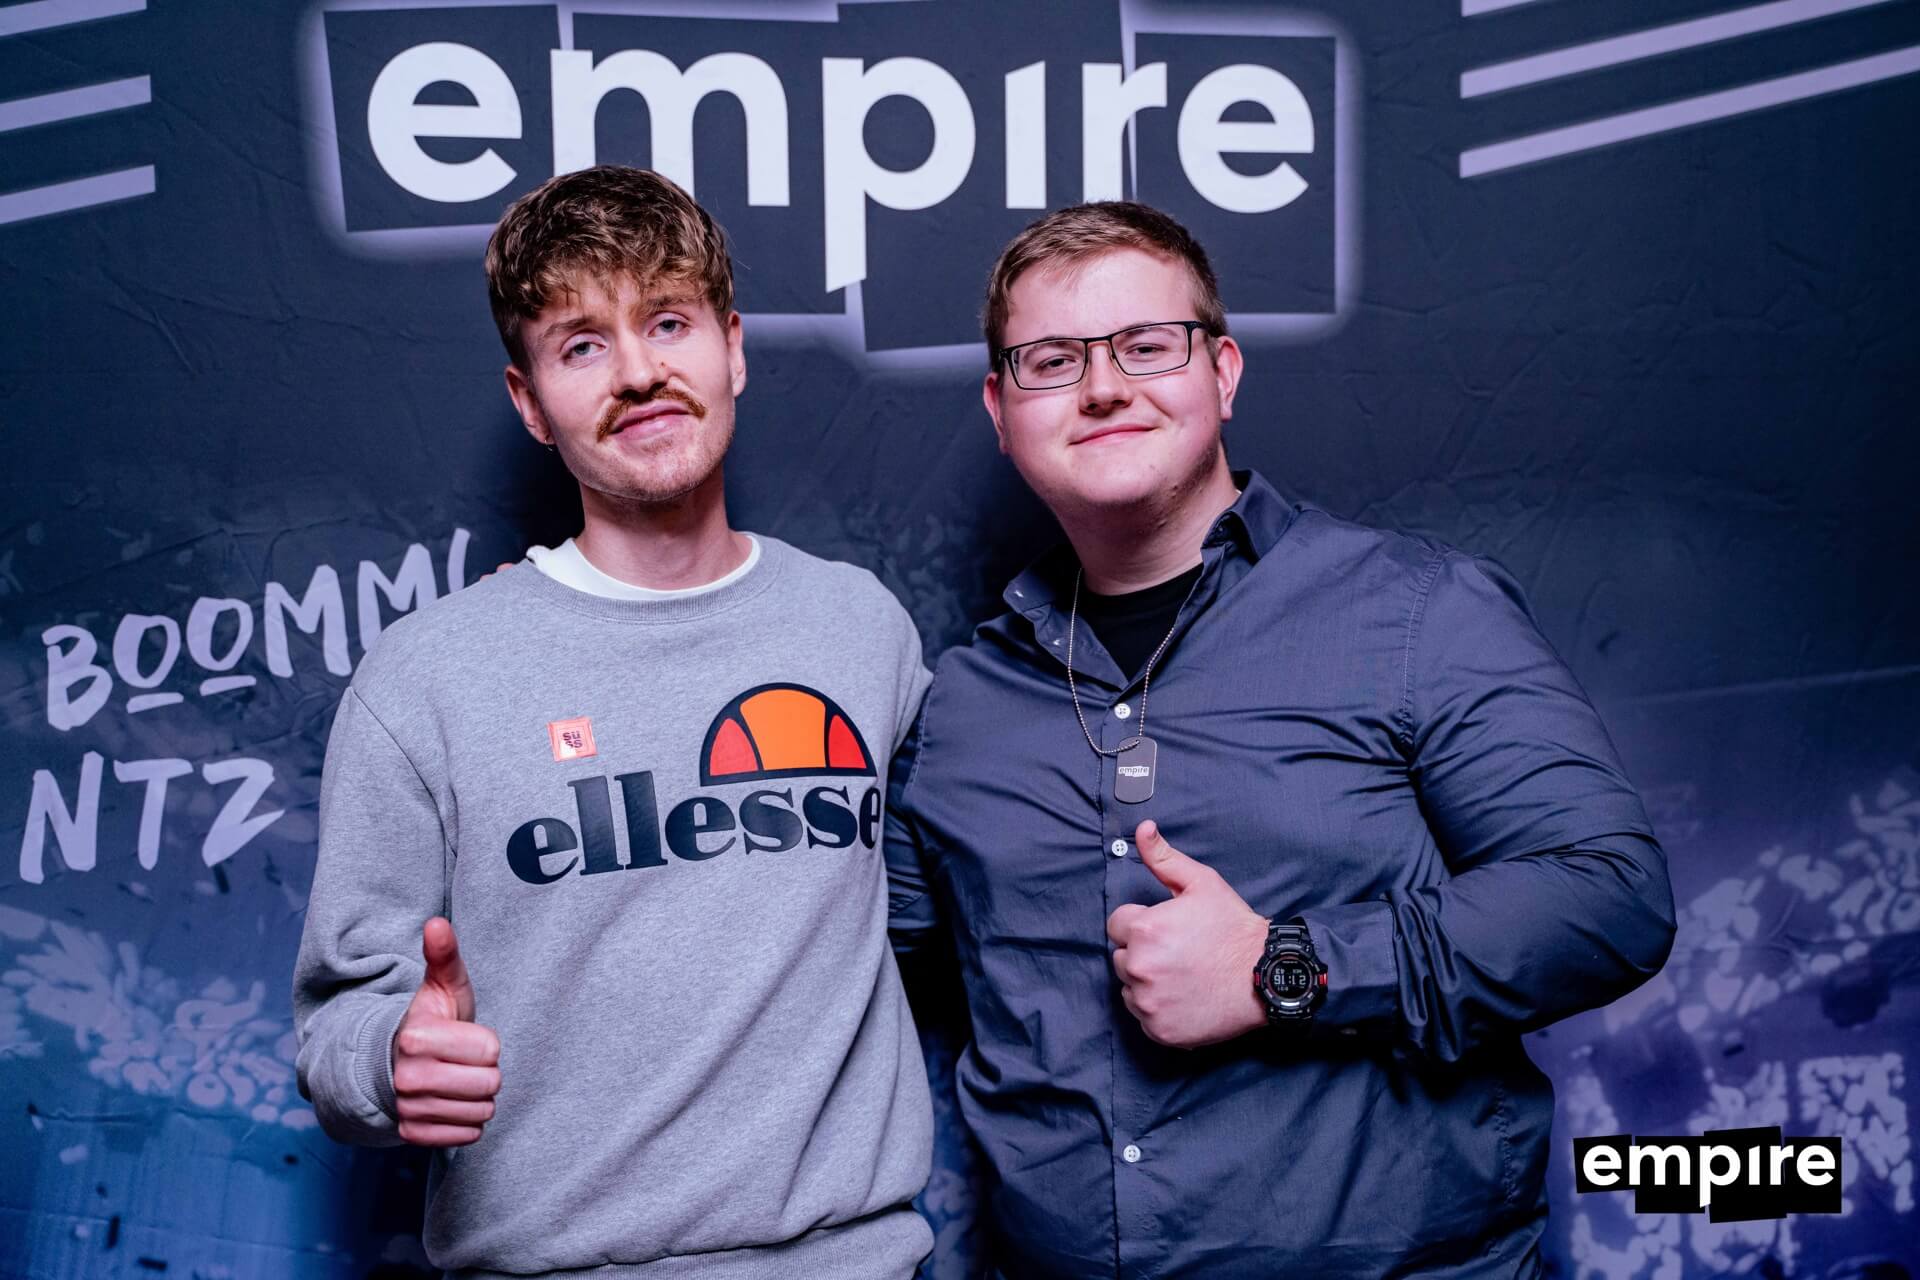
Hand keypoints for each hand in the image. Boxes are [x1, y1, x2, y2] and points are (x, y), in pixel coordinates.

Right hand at [391, 917, 501, 1145]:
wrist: (398, 1064)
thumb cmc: (434, 1021)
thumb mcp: (443, 987)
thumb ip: (444, 955)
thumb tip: (437, 923)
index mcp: (416, 1038)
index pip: (491, 1050)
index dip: (487, 1043)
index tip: (466, 1038)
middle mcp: (407, 1077)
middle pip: (490, 1084)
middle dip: (487, 1072)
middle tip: (465, 1061)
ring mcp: (408, 1109)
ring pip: (482, 1111)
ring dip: (478, 1097)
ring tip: (458, 1080)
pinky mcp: (414, 1135)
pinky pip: (468, 1135)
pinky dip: (468, 1121)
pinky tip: (452, 1103)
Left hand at [1106, 821, 1270, 1047]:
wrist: (1265, 976)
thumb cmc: (1234, 928)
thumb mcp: (1202, 884)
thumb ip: (1164, 858)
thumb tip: (1143, 829)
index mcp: (1144, 929)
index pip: (1117, 925)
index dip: (1141, 924)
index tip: (1167, 929)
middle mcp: (1140, 967)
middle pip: (1122, 957)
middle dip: (1144, 952)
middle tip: (1179, 953)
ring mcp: (1148, 1002)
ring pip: (1130, 988)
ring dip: (1148, 982)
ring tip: (1183, 975)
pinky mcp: (1159, 1030)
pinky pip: (1144, 1017)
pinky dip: (1159, 1010)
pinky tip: (1185, 997)